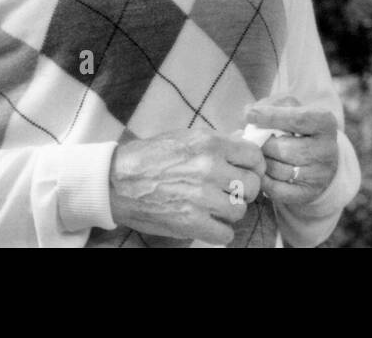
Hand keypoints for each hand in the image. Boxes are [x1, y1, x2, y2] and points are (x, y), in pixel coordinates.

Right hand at [108, 129, 265, 244]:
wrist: (116, 181)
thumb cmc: (151, 156)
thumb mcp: (186, 137)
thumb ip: (218, 142)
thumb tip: (245, 146)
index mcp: (210, 144)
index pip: (254, 156)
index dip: (254, 166)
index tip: (247, 172)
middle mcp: (210, 169)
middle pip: (252, 185)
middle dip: (243, 190)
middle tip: (230, 191)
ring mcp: (202, 197)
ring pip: (240, 210)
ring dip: (230, 211)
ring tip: (215, 207)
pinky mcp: (191, 223)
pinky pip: (225, 234)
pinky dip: (219, 231)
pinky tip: (208, 222)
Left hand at [245, 96, 339, 206]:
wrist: (316, 159)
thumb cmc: (297, 128)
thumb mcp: (290, 109)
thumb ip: (270, 105)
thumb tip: (249, 114)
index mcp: (325, 122)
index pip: (297, 119)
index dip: (271, 117)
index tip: (250, 114)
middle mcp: (327, 149)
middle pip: (284, 148)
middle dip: (263, 144)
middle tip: (253, 141)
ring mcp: (319, 174)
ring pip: (279, 170)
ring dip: (262, 162)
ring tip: (259, 154)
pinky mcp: (308, 194)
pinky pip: (276, 189)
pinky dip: (264, 180)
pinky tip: (263, 171)